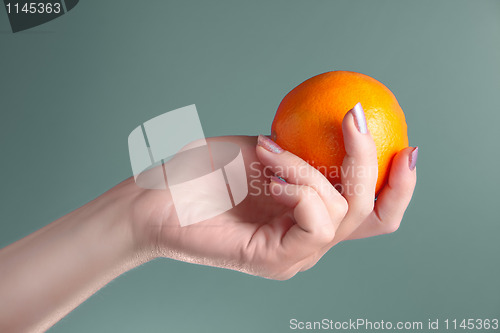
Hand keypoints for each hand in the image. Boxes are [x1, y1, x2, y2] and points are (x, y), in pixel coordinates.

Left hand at [128, 108, 417, 279]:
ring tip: (268, 151)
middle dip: (372, 163)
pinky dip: (300, 188)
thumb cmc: (203, 171)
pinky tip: (269, 173)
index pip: (370, 211)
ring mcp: (294, 254)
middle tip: (355, 119)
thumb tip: (341, 127)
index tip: (407, 147)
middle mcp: (308, 239)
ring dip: (310, 169)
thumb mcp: (266, 150)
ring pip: (341, 213)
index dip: (399, 186)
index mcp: (309, 214)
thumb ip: (305, 150)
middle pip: (372, 215)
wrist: (157, 196)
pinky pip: (314, 223)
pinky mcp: (274, 261)